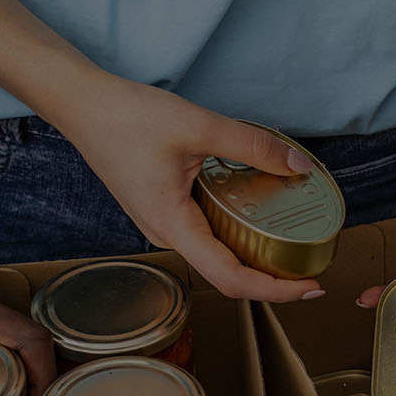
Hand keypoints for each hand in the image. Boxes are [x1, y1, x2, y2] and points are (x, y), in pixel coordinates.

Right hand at [53, 79, 326, 301]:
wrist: (84, 106)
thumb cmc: (128, 117)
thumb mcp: (199, 125)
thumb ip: (253, 146)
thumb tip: (298, 166)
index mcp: (173, 226)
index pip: (231, 279)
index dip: (274, 290)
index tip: (309, 286)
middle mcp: (166, 235)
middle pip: (227, 274)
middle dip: (272, 277)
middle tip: (312, 265)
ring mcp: (161, 225)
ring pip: (216, 254)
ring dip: (254, 254)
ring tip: (292, 242)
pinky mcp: (162, 210)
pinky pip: (204, 233)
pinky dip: (235, 231)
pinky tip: (256, 212)